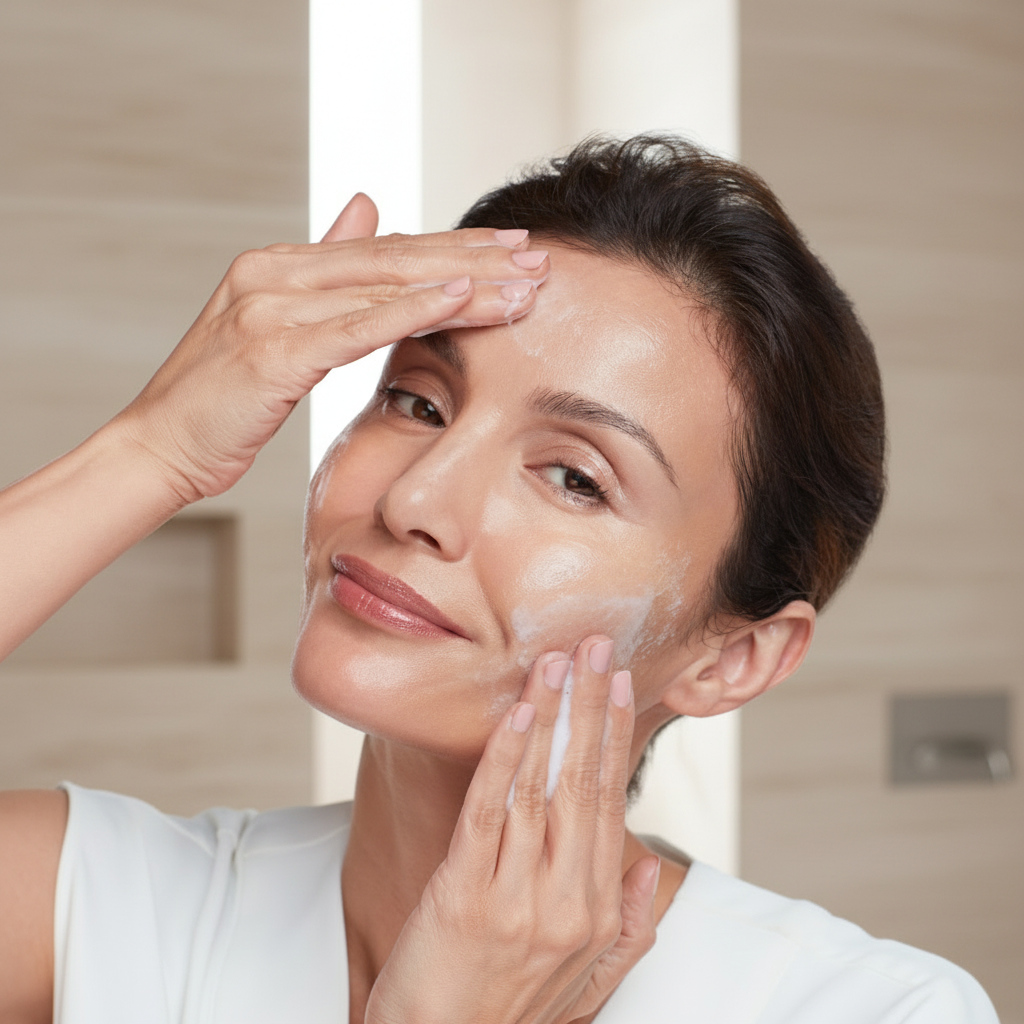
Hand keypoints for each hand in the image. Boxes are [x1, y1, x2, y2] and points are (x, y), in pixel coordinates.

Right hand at [114, 193, 548, 501]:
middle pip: (397, 259)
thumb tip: (367, 205)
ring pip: (388, 287)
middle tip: (539, 258)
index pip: (385, 252)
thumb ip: (326, 268)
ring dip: (464, 284)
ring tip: (524, 285)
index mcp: (280, 266)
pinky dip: (414, 309)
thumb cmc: (223, 400)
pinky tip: (463, 297)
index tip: (511, 250)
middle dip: (475, 259)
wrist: (161, 447)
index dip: (453, 248)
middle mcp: (277, 273)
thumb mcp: (278, 326)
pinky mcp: (274, 347)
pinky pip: (359, 324)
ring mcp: (272, 305)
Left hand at [365, 636, 659, 1023]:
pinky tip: (519, 712)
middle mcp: (565, 898)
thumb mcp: (587, 987)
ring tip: (559, 660)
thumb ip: (628, 928)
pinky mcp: (463, 894)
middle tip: (599, 645)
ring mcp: (516, 896)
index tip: (623, 683)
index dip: (618, 736)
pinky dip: (506, 755)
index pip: (612, 802)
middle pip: (584, 781)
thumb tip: (653, 866)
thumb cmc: (506, 1016)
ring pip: (541, 785)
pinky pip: (490, 810)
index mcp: (596, 911)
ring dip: (552, 714)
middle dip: (593, 705)